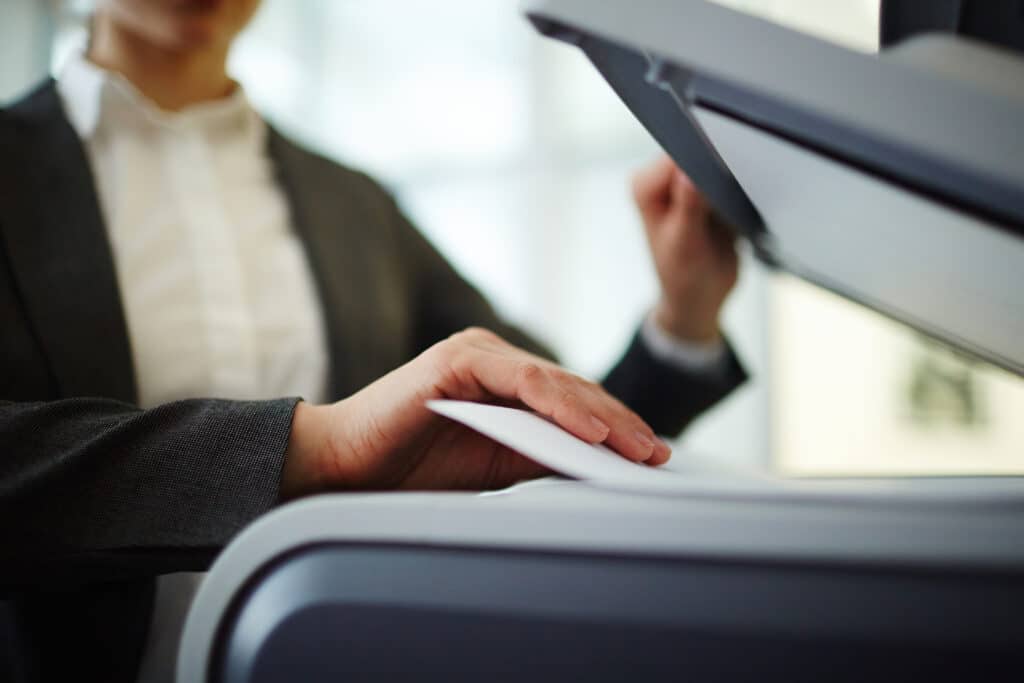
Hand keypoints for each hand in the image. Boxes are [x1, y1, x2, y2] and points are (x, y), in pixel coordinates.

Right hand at [281, 328, 670, 497]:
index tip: (652, 456)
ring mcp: (477, 354)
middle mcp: (495, 359)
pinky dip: (560, 407)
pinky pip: (524, 383)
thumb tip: (600, 466)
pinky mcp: (458, 360)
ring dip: (601, 416)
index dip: (616, 426)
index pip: (573, 400)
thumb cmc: (413, 467)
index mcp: (504, 380)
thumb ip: (541, 454)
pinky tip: (590, 433)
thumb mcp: (496, 464)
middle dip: (620, 423)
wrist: (346, 467)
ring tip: (636, 448)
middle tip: (656, 455)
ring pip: (556, 383)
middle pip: (573, 389)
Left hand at [633, 155, 738, 343]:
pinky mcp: (710, 190)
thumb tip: (689, 173)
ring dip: (733, 181)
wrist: (701, 298)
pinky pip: (732, 177)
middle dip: (720, 171)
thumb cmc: (683, 277)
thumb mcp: (685, 245)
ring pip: (720, 162)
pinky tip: (738, 213)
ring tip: (729, 215)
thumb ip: (688, 208)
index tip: (718, 182)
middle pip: (700, 151)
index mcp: (645, 187)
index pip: (677, 152)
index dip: (702, 159)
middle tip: (726, 205)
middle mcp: (662, 179)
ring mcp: (688, 183)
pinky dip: (740, 192)